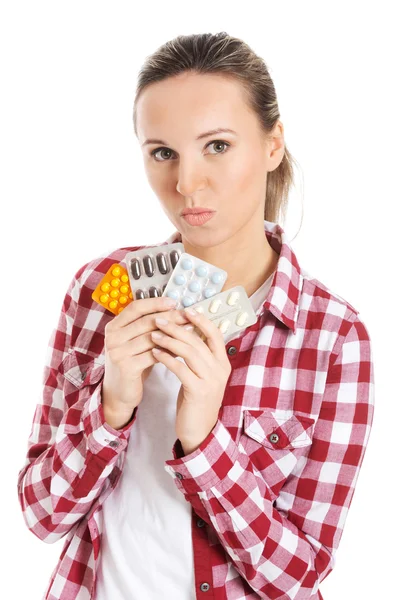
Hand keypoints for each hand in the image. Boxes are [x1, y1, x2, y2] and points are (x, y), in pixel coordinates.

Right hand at [102, 296, 189, 419]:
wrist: (119, 393)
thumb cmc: (132, 364)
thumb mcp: (135, 343)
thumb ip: (147, 328)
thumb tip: (175, 311)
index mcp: (113, 327)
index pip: (135, 308)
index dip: (155, 302)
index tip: (174, 301)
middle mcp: (112, 337)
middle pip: (145, 322)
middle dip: (169, 317)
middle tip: (187, 316)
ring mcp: (118, 352)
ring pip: (151, 338)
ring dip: (173, 334)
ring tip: (189, 331)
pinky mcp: (126, 367)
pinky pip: (153, 355)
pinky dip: (169, 351)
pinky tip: (181, 350)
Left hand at [150, 308, 231, 452]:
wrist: (200, 429)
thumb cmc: (197, 399)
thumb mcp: (202, 374)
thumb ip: (199, 356)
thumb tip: (186, 331)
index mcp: (222, 362)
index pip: (215, 333)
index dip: (201, 320)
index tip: (185, 309)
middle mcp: (220, 369)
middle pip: (198, 340)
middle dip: (177, 327)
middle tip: (159, 319)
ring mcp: (211, 380)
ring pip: (190, 352)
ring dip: (169, 340)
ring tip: (153, 334)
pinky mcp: (198, 391)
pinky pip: (181, 369)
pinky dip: (167, 358)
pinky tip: (155, 353)